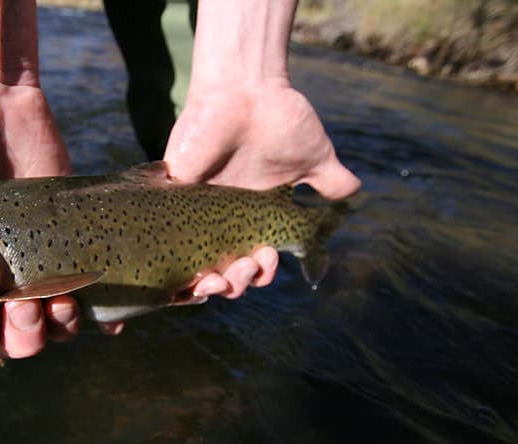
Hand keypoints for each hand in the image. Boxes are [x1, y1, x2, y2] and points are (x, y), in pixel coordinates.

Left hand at [164, 77, 360, 296]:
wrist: (245, 86)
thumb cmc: (279, 117)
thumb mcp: (314, 155)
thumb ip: (332, 181)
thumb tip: (355, 196)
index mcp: (253, 219)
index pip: (252, 264)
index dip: (259, 275)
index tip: (268, 260)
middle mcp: (222, 221)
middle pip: (222, 274)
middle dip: (236, 284)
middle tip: (249, 264)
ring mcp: (194, 210)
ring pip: (192, 265)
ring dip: (209, 282)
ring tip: (221, 275)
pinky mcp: (171, 193)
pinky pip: (162, 232)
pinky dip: (172, 253)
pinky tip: (186, 264)